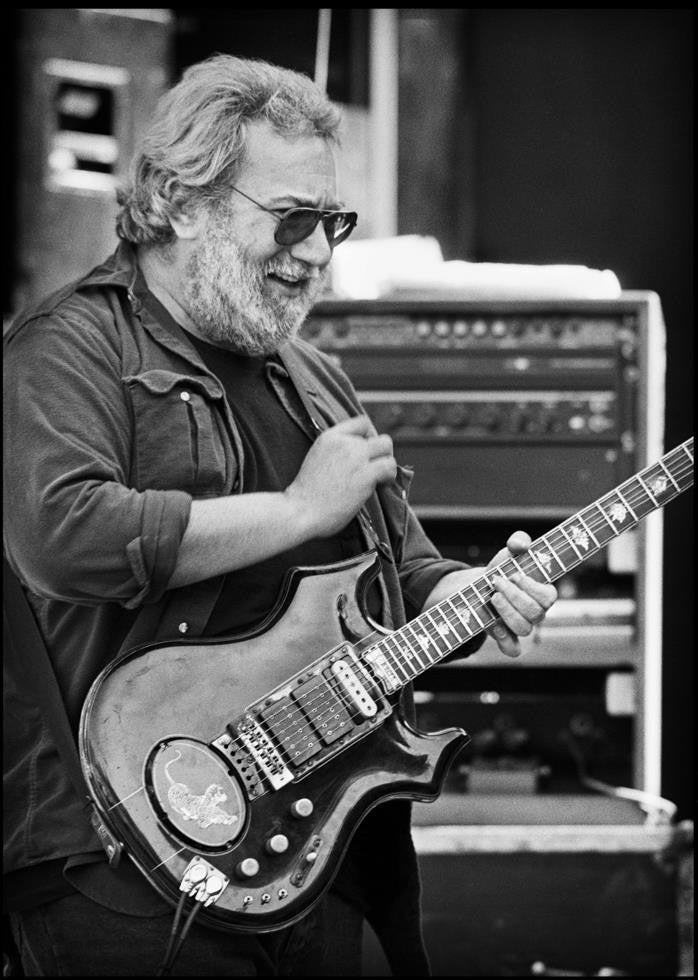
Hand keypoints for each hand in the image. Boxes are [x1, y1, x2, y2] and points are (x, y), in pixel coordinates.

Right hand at [285, 415, 396, 537]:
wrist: (300, 511)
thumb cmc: (306, 494)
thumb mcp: (317, 458)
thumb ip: (336, 451)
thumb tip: (359, 455)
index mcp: (329, 436)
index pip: (362, 422)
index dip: (371, 436)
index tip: (367, 452)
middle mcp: (344, 442)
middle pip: (379, 437)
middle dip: (381, 453)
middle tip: (374, 469)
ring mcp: (355, 457)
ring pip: (387, 448)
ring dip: (387, 464)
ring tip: (379, 479)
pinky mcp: (365, 475)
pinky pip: (389, 466)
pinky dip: (389, 476)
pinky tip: (381, 486)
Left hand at [485, 530, 557, 656]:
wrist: (483, 584)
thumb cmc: (504, 568)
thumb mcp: (510, 551)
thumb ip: (519, 541)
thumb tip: (520, 545)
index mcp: (544, 594)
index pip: (549, 597)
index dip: (532, 587)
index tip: (514, 574)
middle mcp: (536, 613)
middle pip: (535, 613)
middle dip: (514, 596)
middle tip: (497, 582)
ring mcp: (522, 627)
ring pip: (524, 629)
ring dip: (507, 612)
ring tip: (492, 597)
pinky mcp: (506, 638)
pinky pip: (512, 649)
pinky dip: (504, 639)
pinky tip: (492, 623)